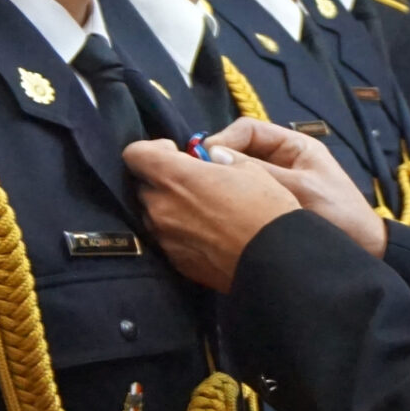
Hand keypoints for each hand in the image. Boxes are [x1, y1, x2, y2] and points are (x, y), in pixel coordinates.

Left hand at [123, 140, 318, 292]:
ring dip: (170, 207)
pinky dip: (181, 232)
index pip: (135, 153)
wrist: (274, 261)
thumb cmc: (265, 210)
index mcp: (175, 177)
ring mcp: (165, 237)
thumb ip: (220, 158)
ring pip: (155, 214)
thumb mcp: (250, 169)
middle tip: (193, 183)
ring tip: (203, 212)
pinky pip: (168, 238)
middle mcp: (160, 207)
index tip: (175, 153)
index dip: (152, 149)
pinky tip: (208, 234)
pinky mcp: (174, 261)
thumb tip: (211, 156)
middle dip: (164, 181)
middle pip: (144, 185)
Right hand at [205, 119, 391, 260]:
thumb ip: (259, 172)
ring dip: (225, 183)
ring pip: (240, 175)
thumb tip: (213, 157)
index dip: (223, 140)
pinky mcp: (272, 207)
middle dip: (219, 163)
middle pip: (239, 151)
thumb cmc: (338, 214)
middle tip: (200, 182)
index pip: (248, 130)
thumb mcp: (299, 188)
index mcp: (293, 146)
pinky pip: (245, 197)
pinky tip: (220, 213)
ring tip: (207, 197)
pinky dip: (232, 201)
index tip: (204, 161)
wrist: (364, 249)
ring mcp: (277, 183)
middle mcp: (282, 160)